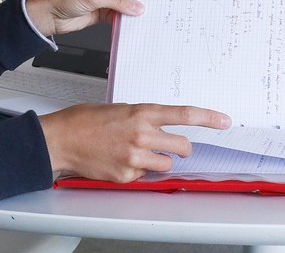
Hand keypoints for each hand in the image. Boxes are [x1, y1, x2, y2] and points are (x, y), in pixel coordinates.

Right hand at [39, 103, 230, 181]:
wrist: (60, 139)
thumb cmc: (84, 121)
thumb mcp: (118, 109)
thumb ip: (142, 117)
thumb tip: (158, 125)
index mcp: (141, 113)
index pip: (184, 114)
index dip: (208, 118)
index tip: (223, 121)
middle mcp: (142, 135)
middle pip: (182, 146)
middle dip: (179, 148)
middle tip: (171, 146)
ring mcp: (135, 158)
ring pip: (166, 164)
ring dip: (158, 160)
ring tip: (137, 152)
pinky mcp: (126, 175)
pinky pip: (144, 176)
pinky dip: (137, 171)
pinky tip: (119, 161)